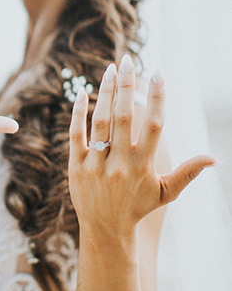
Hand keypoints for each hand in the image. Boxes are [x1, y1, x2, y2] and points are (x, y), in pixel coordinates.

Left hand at [69, 55, 214, 243]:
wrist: (105, 230)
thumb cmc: (137, 207)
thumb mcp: (165, 192)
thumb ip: (188, 172)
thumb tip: (214, 158)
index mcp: (143, 165)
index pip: (153, 125)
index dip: (157, 98)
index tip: (159, 73)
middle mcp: (120, 163)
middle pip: (124, 117)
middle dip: (126, 85)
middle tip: (127, 60)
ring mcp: (96, 164)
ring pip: (100, 121)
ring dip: (104, 92)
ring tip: (109, 69)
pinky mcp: (76, 165)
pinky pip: (75, 134)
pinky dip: (78, 112)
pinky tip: (83, 92)